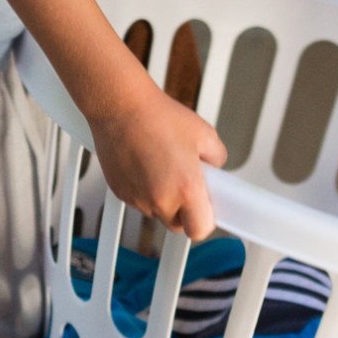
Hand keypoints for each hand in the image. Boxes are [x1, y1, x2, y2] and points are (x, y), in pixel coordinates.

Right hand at [88, 75, 227, 242]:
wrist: (122, 107)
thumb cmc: (158, 117)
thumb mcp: (205, 134)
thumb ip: (216, 159)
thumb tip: (214, 170)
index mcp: (186, 189)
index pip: (199, 230)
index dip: (204, 220)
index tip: (206, 208)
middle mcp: (160, 200)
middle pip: (177, 225)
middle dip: (184, 211)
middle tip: (186, 185)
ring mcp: (138, 199)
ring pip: (156, 213)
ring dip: (163, 199)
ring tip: (163, 167)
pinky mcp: (121, 193)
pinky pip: (138, 201)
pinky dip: (144, 190)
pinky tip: (146, 165)